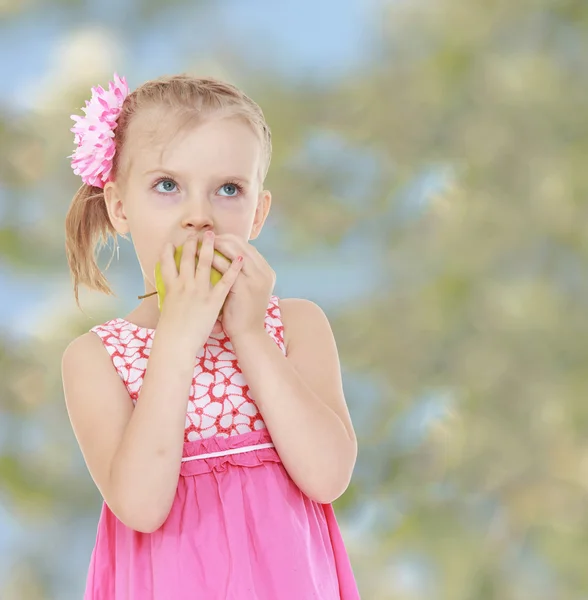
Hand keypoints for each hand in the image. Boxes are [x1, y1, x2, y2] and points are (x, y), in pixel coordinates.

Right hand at [157, 232, 243, 351]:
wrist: (176, 342)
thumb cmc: (170, 332)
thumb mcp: (167, 310)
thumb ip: (171, 298)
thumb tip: (173, 293)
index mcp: (171, 288)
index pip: (166, 264)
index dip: (168, 251)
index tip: (171, 242)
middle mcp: (184, 285)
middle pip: (188, 258)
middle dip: (192, 243)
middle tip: (196, 233)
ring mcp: (199, 291)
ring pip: (205, 263)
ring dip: (210, 247)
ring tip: (213, 235)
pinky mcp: (213, 300)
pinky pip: (226, 281)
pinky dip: (233, 269)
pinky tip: (239, 259)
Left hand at [204, 233, 275, 339]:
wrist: (247, 334)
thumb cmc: (243, 313)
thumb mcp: (250, 289)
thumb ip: (243, 274)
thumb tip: (227, 258)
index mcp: (266, 271)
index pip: (245, 246)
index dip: (227, 239)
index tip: (212, 238)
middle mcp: (263, 272)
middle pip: (240, 244)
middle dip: (220, 239)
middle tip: (203, 237)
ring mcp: (255, 279)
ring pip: (232, 251)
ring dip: (214, 244)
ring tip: (197, 243)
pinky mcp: (243, 287)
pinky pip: (225, 267)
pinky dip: (212, 259)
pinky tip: (198, 257)